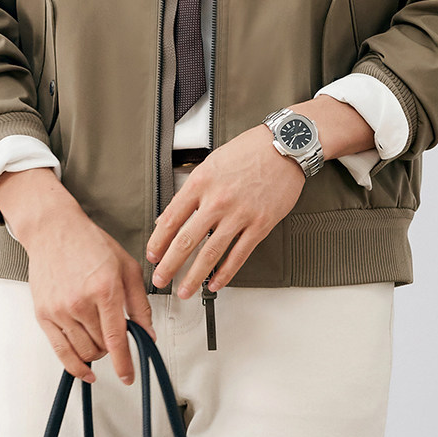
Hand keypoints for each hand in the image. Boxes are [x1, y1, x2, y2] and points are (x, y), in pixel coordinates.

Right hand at [0, 168, 151, 383]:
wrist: (54, 230)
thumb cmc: (90, 244)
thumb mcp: (127, 268)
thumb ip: (140, 304)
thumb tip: (148, 333)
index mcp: (104, 289)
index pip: (116, 338)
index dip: (124, 363)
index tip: (128, 376)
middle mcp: (79, 302)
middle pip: (101, 347)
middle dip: (113, 348)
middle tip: (115, 334)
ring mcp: (59, 310)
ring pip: (83, 352)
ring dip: (96, 353)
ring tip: (99, 338)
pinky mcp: (44, 315)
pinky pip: (60, 351)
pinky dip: (74, 365)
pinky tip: (84, 370)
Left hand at [145, 97, 374, 298]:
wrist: (284, 146)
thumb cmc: (249, 152)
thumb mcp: (210, 164)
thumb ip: (189, 192)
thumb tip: (168, 218)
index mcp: (201, 183)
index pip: (171, 219)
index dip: (158, 242)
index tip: (152, 255)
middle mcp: (217, 200)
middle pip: (186, 240)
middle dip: (169, 265)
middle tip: (160, 280)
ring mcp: (239, 214)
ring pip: (211, 253)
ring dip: (194, 276)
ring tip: (185, 290)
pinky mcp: (260, 225)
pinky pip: (239, 255)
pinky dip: (225, 273)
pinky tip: (215, 283)